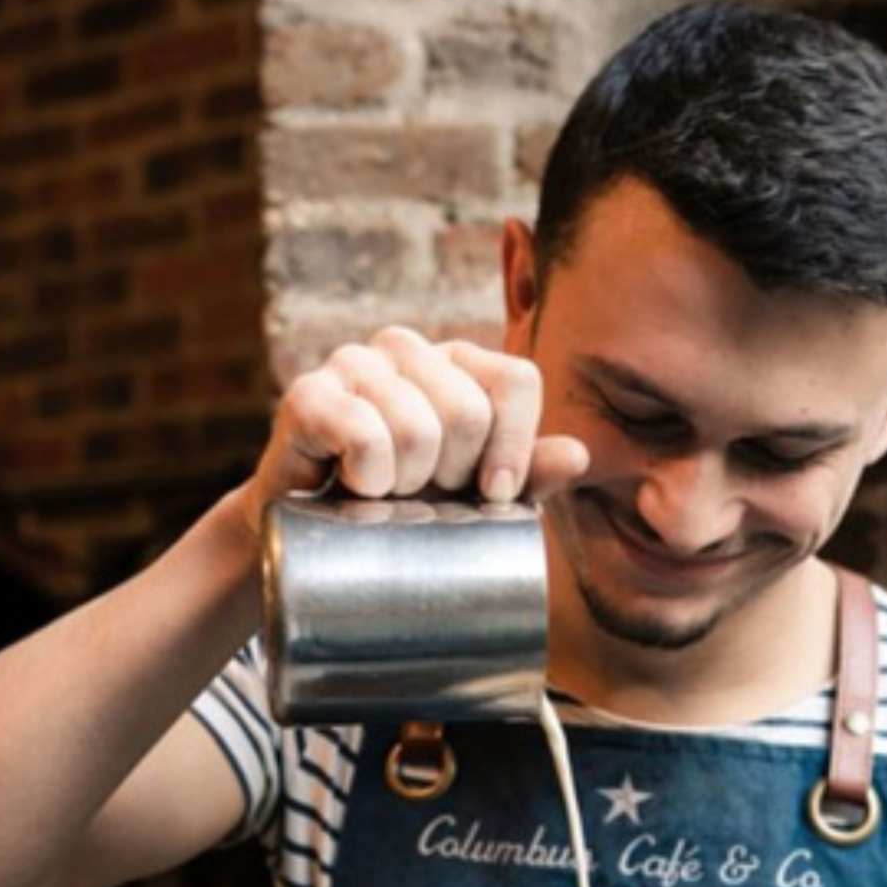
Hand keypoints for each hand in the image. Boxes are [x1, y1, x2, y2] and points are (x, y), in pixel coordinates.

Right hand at [241, 325, 588, 532]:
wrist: (321, 538)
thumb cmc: (411, 508)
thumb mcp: (480, 497)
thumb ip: (530, 474)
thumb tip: (578, 455)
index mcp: (459, 362)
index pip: (517, 379)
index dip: (514, 446)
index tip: (493, 495)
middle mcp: (408, 348)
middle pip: (469, 411)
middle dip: (453, 475)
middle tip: (424, 494)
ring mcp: (354, 363)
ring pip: (417, 429)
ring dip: (407, 486)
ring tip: (388, 493)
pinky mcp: (308, 394)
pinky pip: (364, 437)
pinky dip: (368, 479)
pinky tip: (354, 487)